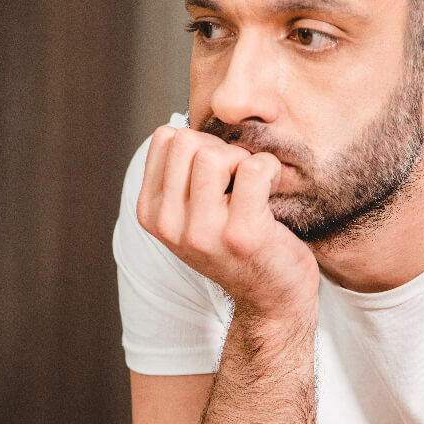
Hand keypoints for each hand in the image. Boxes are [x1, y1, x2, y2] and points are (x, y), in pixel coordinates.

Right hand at [137, 125, 318, 320]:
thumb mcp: (191, 214)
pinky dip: (270, 170)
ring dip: (244, 160)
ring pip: (214, 154)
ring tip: (254, 187)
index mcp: (151, 213)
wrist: (272, 299)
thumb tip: (188, 125)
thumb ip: (181, 175)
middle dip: (220, 149)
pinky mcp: (242, 234)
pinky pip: (254, 169)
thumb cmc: (237, 245)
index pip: (164, 138)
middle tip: (239, 179)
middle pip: (186, 141)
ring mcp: (203, 232)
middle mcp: (170, 225)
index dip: (198, 144)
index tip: (217, 173)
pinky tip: (272, 192)